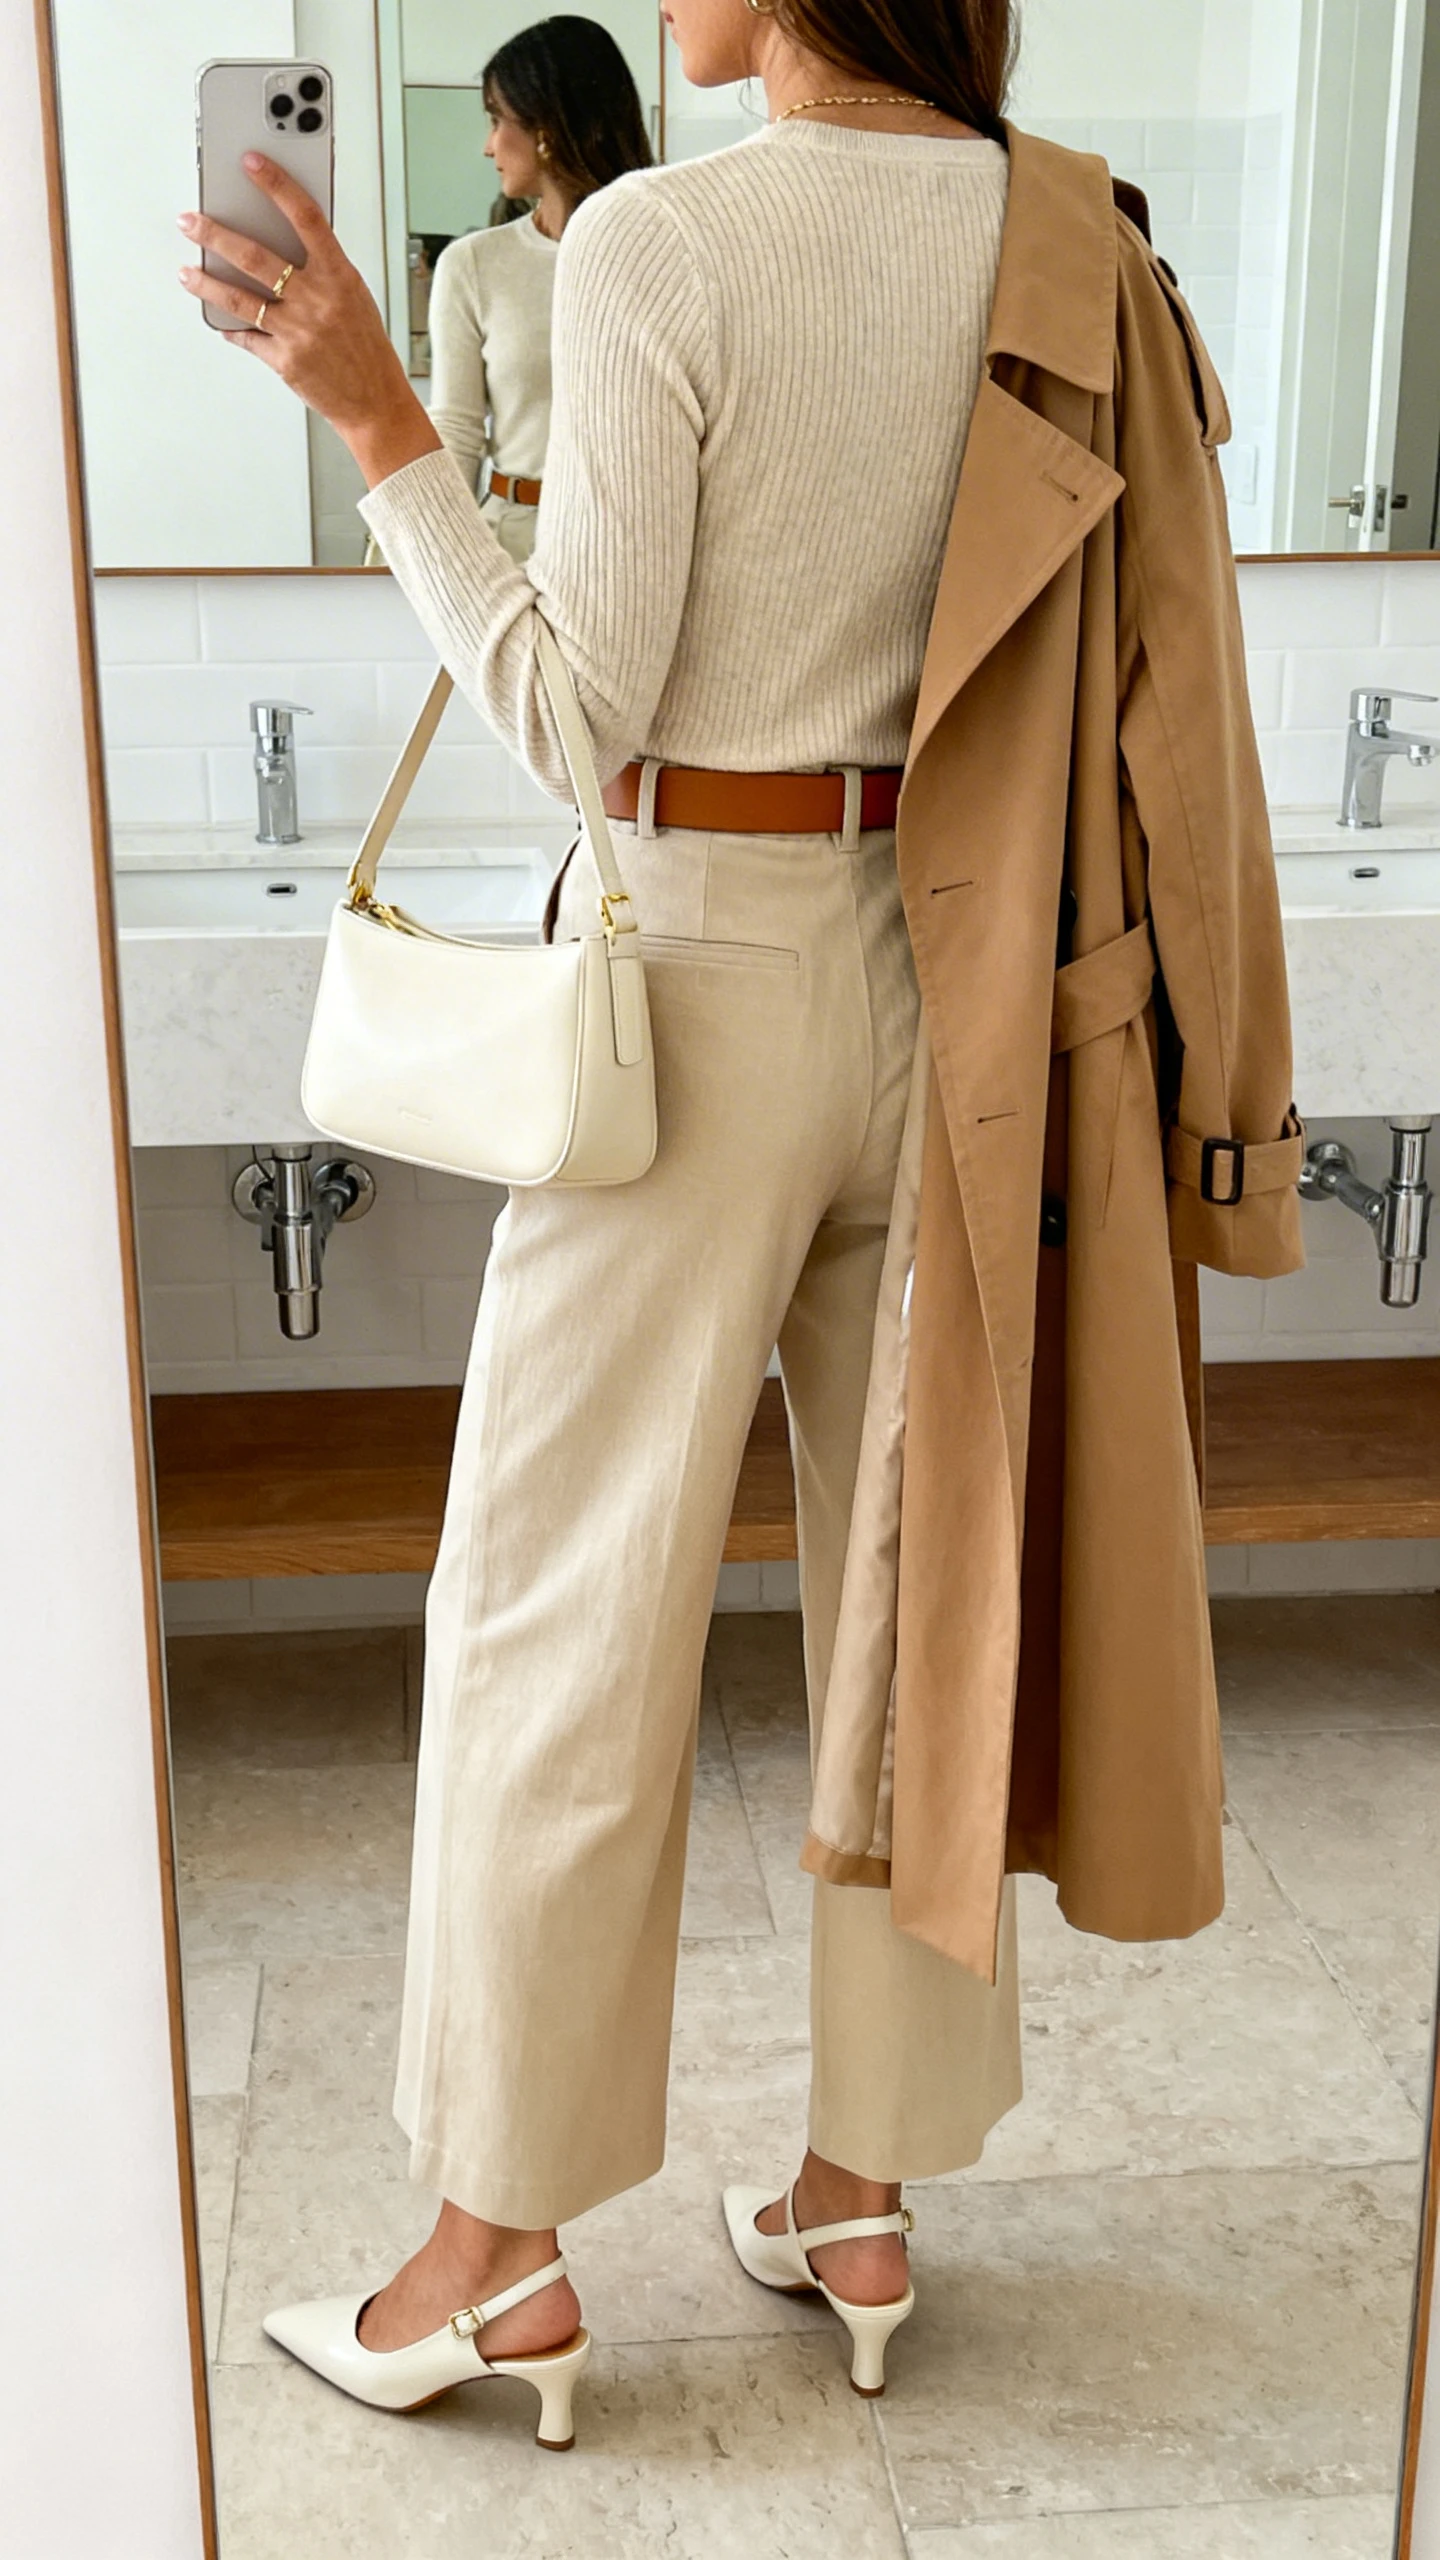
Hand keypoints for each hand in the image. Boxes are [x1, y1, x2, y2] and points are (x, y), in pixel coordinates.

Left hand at [178, 154, 440, 486]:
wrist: (376, 402)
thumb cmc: (366, 348)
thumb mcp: (354, 297)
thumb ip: (321, 271)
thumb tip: (278, 245)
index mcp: (339, 276)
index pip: (305, 217)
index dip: (277, 185)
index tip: (252, 163)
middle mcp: (317, 300)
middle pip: (254, 255)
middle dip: (214, 234)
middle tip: (190, 221)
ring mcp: (298, 331)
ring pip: (239, 298)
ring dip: (206, 282)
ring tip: (187, 272)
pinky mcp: (284, 361)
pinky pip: (247, 338)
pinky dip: (232, 328)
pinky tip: (220, 321)